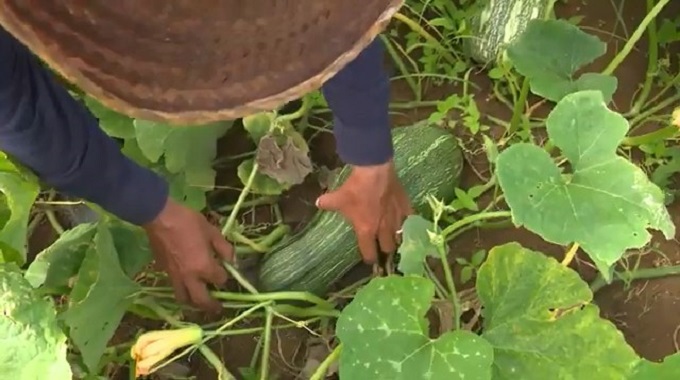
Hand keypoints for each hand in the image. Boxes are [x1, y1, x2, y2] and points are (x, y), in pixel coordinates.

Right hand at [142, 197, 233, 312]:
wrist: (160, 217)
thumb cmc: (189, 222)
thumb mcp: (212, 231)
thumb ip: (224, 248)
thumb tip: (232, 261)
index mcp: (204, 267)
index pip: (220, 280)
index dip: (224, 277)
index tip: (226, 273)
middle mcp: (189, 277)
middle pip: (201, 300)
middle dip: (211, 307)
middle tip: (217, 309)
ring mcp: (174, 276)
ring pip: (183, 299)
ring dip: (193, 303)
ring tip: (199, 301)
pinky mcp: (163, 272)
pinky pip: (174, 287)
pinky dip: (182, 290)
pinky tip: (185, 283)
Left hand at [316, 160, 412, 263]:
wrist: (375, 171)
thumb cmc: (355, 189)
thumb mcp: (338, 198)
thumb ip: (328, 203)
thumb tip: (318, 203)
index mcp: (366, 230)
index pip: (369, 252)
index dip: (369, 258)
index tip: (369, 259)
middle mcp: (383, 229)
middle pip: (388, 247)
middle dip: (385, 249)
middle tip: (382, 247)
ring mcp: (396, 218)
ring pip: (400, 236)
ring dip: (396, 238)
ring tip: (395, 238)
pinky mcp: (405, 207)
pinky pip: (409, 219)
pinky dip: (407, 222)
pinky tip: (406, 221)